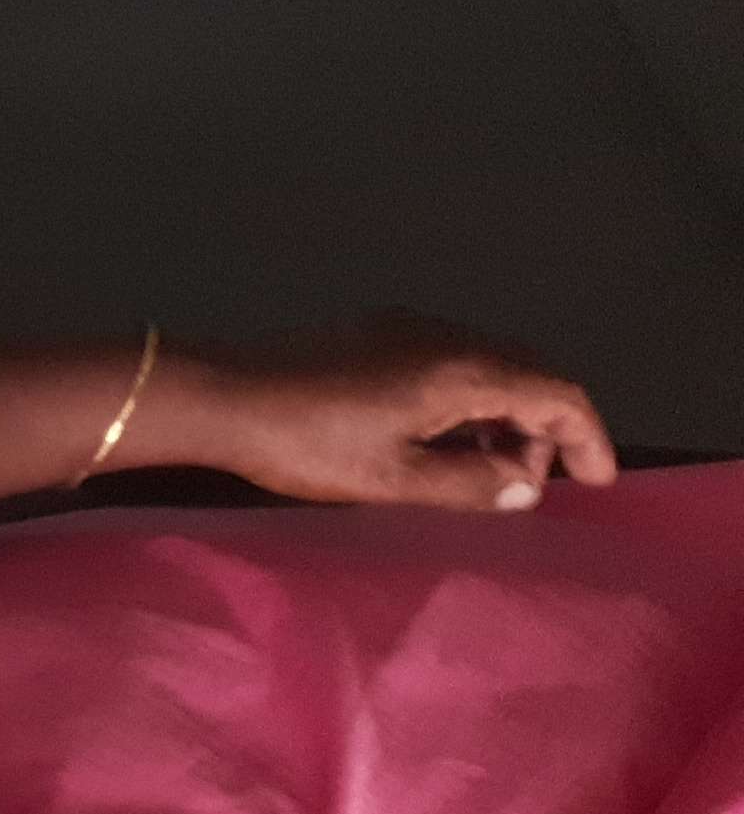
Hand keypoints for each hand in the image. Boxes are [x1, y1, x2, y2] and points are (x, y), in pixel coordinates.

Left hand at [175, 313, 617, 512]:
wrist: (219, 397)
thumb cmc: (307, 444)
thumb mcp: (395, 479)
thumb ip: (470, 482)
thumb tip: (523, 486)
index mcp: (462, 367)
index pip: (556, 392)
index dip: (586, 437)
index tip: (594, 481)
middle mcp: (443, 334)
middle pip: (526, 372)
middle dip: (542, 429)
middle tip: (526, 486)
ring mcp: (404, 327)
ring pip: (484, 367)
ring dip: (499, 417)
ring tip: (484, 473)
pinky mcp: (371, 333)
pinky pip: (445, 363)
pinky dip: (463, 402)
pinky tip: (437, 442)